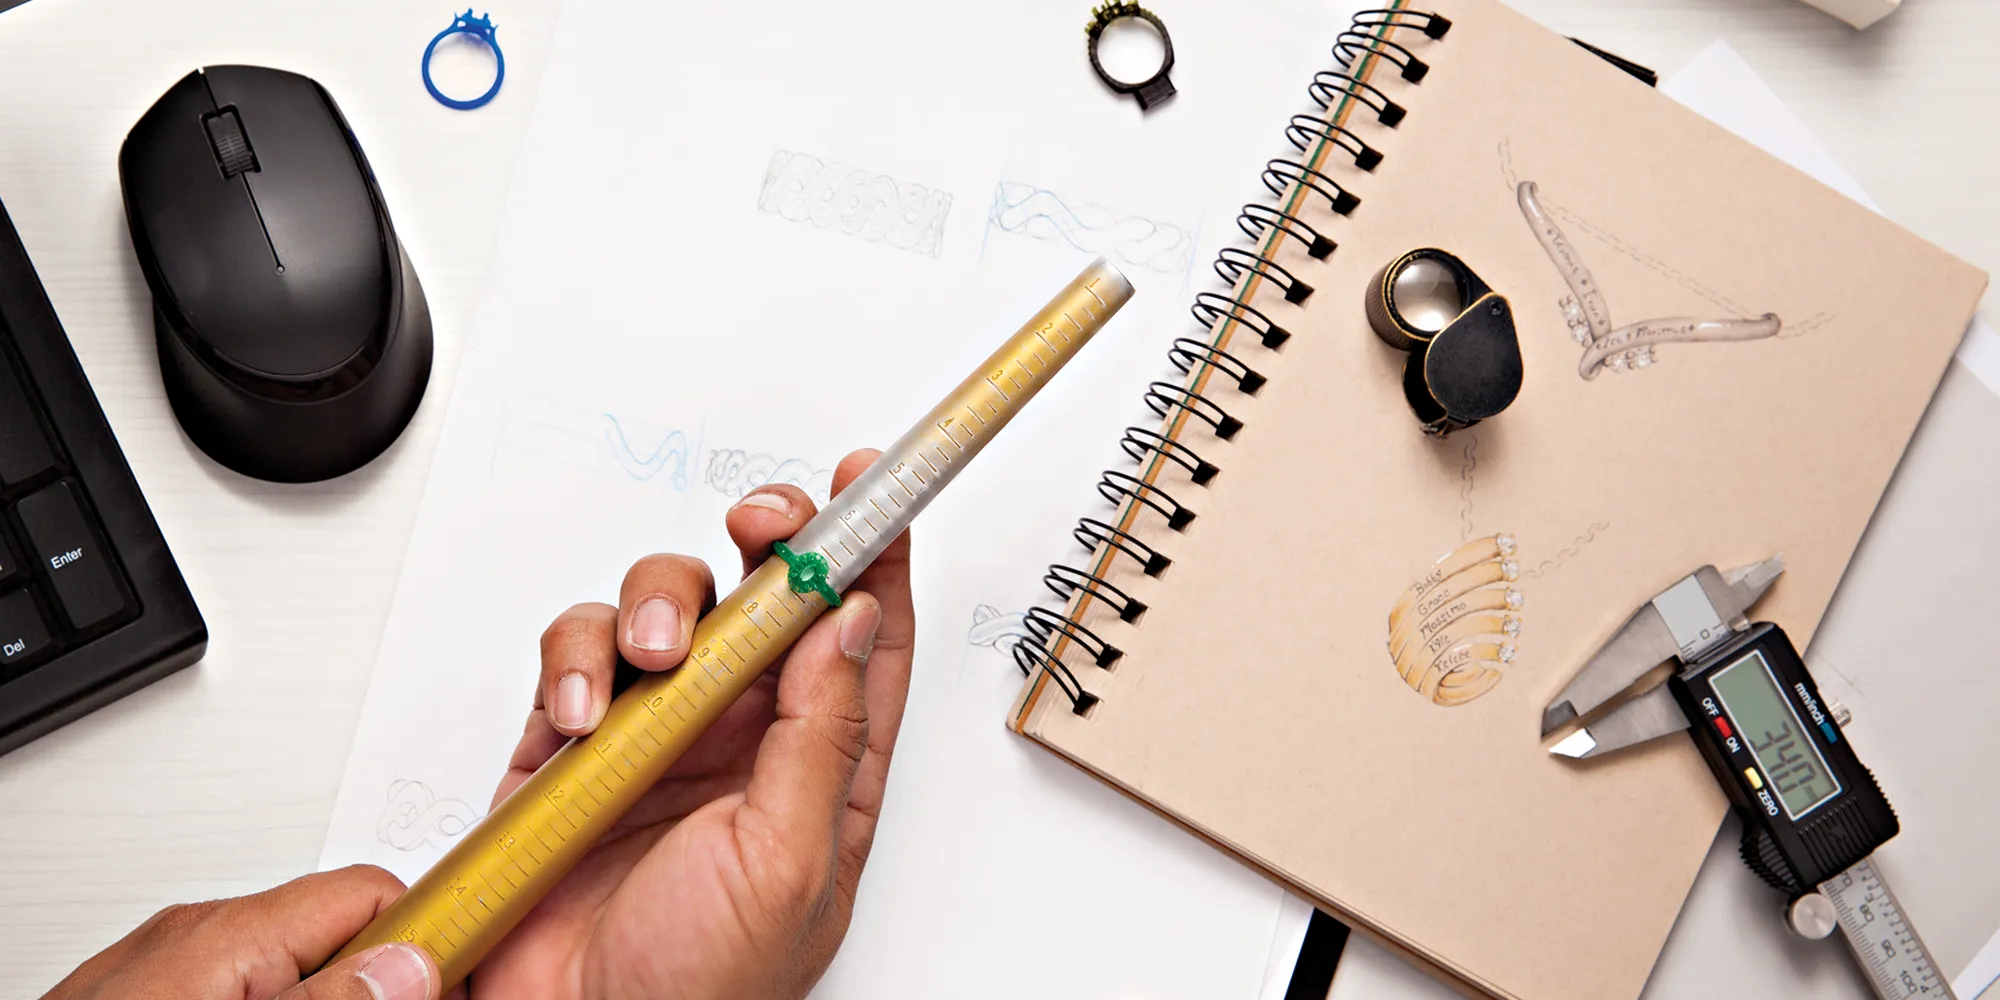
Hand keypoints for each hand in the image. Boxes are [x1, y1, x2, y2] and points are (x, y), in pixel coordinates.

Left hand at [40, 865, 444, 999]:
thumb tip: (412, 967)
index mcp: (224, 934)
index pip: (374, 892)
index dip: (429, 938)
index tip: (462, 982)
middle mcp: (194, 937)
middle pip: (341, 934)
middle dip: (380, 985)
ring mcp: (166, 971)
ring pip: (293, 971)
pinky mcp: (150, 995)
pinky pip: (246, 988)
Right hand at [472, 448, 915, 999]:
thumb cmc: (701, 987)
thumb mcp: (791, 860)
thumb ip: (824, 732)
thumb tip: (855, 619)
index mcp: (821, 763)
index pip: (862, 633)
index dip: (873, 549)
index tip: (875, 483)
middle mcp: (745, 735)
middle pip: (765, 594)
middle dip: (766, 540)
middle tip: (763, 526)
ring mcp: (659, 732)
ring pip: (667, 606)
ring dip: (660, 606)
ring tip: (654, 660)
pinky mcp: (574, 741)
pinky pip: (579, 654)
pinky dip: (575, 661)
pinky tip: (583, 715)